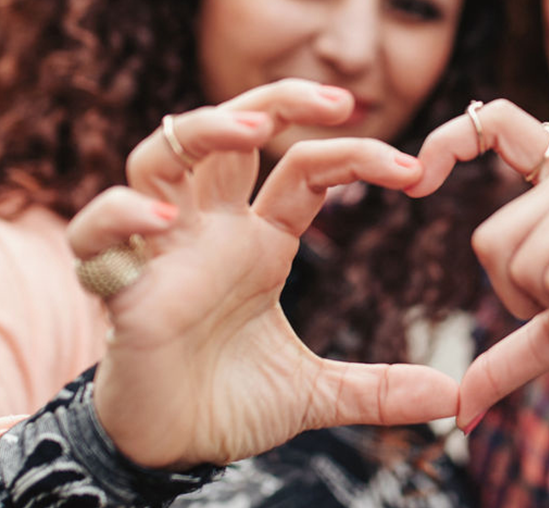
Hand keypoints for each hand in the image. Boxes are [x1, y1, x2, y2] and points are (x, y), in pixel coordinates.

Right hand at [73, 79, 458, 469]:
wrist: (168, 449)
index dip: (354, 155)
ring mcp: (159, 251)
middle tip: (336, 100)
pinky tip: (159, 217)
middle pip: (227, 130)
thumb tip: (451, 399)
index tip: (414, 172)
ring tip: (247, 131)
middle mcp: (207, 230)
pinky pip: (97, 235)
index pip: (304, 169)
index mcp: (257, 241)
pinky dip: (119, 215)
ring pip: (158, 156)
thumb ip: (378, 389)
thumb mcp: (315, 395)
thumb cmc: (229, 402)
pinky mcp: (118, 288)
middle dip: (275, 100)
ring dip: (198, 132)